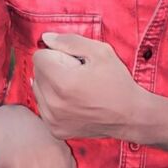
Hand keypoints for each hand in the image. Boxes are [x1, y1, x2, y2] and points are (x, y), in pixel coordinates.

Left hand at [31, 33, 148, 142]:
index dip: (57, 54)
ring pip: (38, 90)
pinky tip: (73, 102)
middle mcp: (53, 103)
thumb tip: (46, 38)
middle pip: (37, 73)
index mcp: (62, 82)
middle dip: (53, 69)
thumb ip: (70, 41)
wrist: (130, 115)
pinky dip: (54, 102)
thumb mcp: (100, 52)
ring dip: (52, 85)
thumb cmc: (117, 82)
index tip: (74, 61)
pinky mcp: (55, 129)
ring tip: (75, 89)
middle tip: (77, 75)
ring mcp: (52, 119)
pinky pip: (44, 107)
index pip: (39, 57)